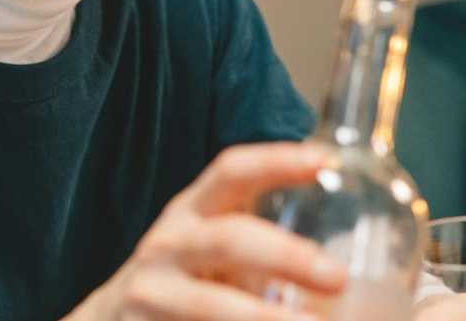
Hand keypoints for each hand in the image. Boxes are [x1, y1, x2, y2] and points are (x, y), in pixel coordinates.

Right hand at [68, 141, 346, 320]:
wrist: (110, 320)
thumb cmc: (186, 280)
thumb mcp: (215, 250)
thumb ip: (264, 250)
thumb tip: (355, 276)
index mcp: (193, 210)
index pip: (231, 170)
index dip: (275, 161)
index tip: (324, 162)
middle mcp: (168, 243)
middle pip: (228, 238)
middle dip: (284, 255)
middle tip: (337, 276)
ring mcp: (151, 290)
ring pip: (210, 304)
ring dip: (263, 319)